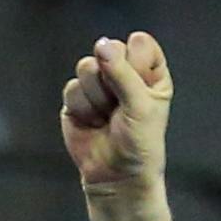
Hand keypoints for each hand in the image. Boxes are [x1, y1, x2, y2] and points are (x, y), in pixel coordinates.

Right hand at [59, 28, 170, 197]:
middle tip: (120, 106)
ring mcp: (98, 84)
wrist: (116, 177)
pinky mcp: (76, 99)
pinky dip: (82, 109)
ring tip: (107, 118)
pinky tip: (93, 124)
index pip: (137, 43)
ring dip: (96, 97)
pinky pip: (71, 89)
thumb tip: (100, 44)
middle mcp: (123, 72)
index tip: (139, 90)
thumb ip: (121, 72)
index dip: (134, 64)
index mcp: (149, 70)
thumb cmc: (139, 143)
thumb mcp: (139, 105)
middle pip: (108, 49)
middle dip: (111, 80)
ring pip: (86, 67)